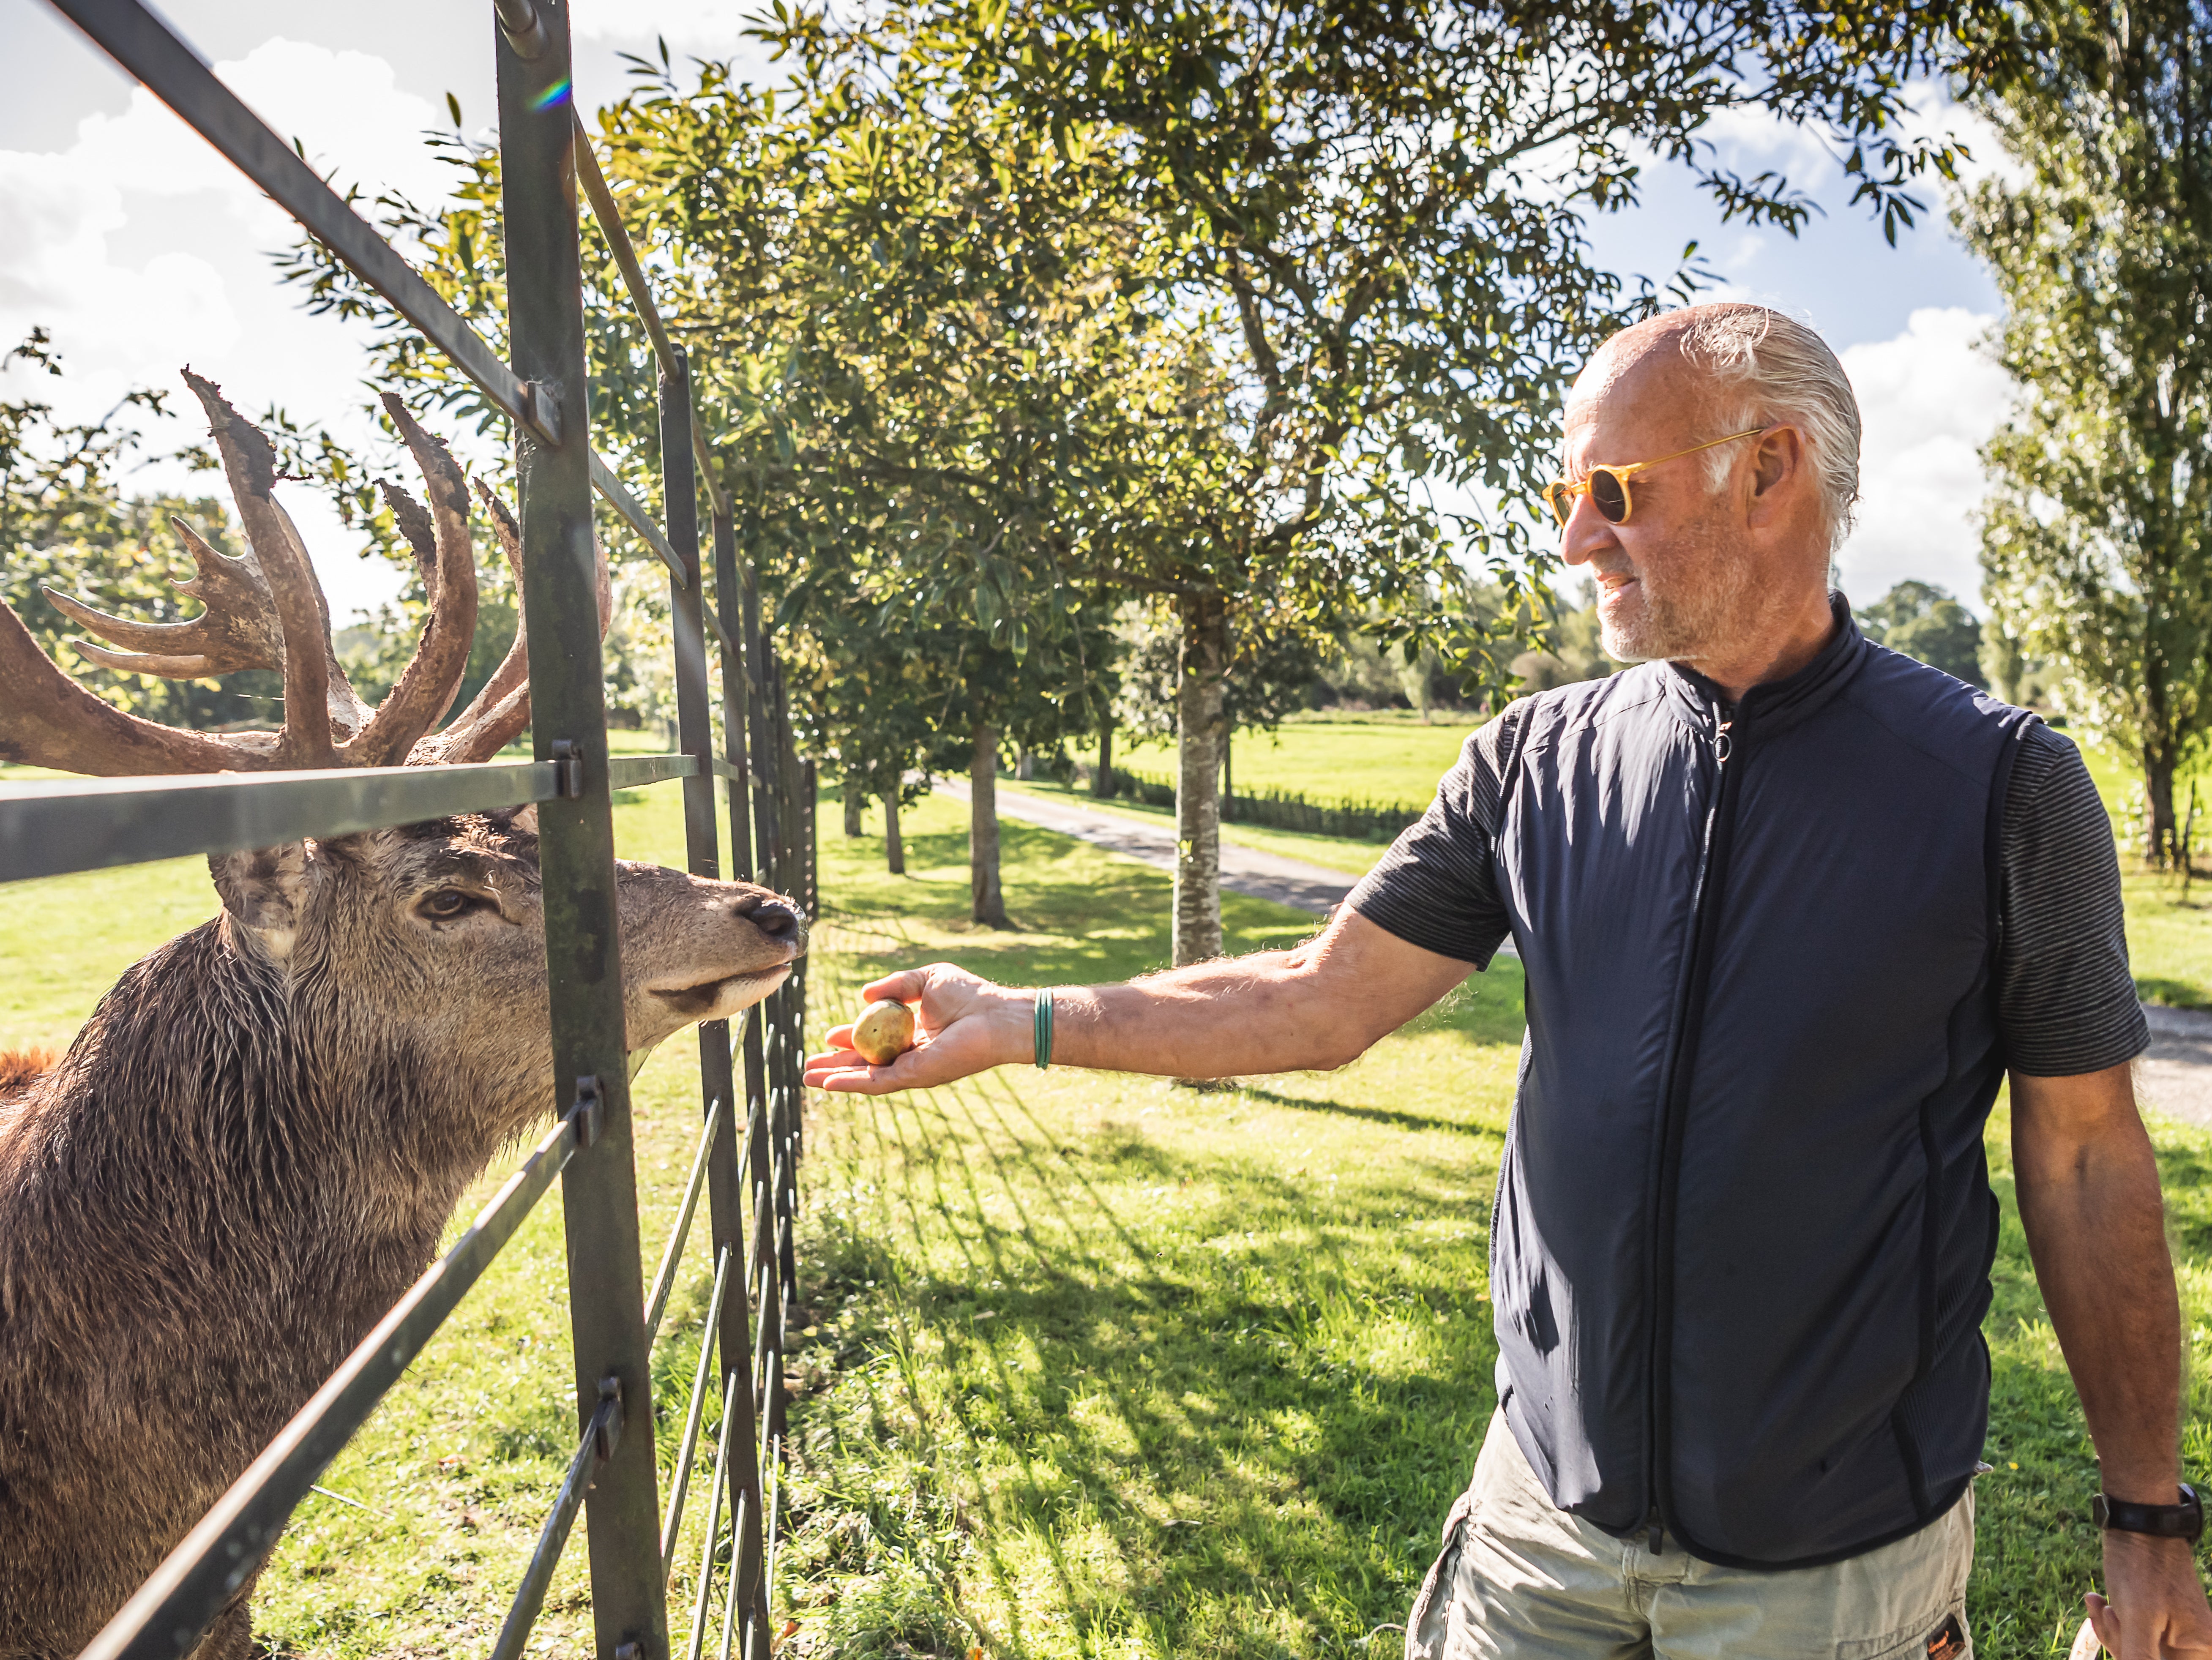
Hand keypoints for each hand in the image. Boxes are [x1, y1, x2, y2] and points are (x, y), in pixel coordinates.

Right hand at [803, 964, 1026, 1094]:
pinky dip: (852, 1083)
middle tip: (810, 1065)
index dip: (851, 1038)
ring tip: (808, 1077)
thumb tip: (864, 995)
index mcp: (915, 1033)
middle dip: (837, 1064)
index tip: (829, 1036)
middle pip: (866, 1062)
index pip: (876, 1039)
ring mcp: (912, 1067)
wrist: (995, 1014)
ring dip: (836, 1078)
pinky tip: (828, 1083)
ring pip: (866, 1076)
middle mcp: (912, 1054)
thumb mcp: (926, 979)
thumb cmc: (970, 994)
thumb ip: (896, 985)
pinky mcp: (915, 1076)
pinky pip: (877, 1082)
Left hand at [2083, 1533, 2211, 1656]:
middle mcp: (2193, 1647)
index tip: (2132, 1636)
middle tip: (2113, 1613)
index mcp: (2202, 1651)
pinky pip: (2128, 1636)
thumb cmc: (2143, 1569)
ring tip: (2106, 1603)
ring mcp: (2172, 1636)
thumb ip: (2139, 1658)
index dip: (2140, 1658)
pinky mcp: (2152, 1624)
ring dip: (2111, 1631)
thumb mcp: (2138, 1620)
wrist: (2136, 1526)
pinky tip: (2098, 1600)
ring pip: (2133, 1652)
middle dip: (2120, 1644)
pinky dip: (2110, 1622)